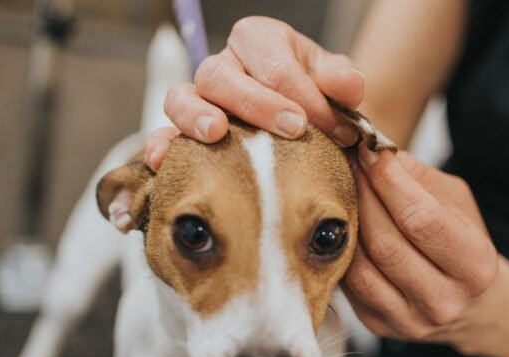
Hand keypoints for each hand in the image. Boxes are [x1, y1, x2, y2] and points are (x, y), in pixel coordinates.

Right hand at [145, 16, 365, 169]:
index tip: (334, 128)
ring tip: (216, 134)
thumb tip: (346, 85)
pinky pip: (163, 134)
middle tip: (292, 129)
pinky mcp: (185, 132)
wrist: (307, 126)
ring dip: (196, 117)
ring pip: (180, 97)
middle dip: (256, 103)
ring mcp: (199, 98)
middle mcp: (224, 64)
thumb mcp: (336, 85)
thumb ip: (343, 81)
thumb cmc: (317, 99)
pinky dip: (161, 147)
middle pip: (221, 74)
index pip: (274, 62)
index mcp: (259, 41)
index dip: (305, 96)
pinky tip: (163, 162)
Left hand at [342, 147, 499, 342]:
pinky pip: (349, 284)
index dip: (390, 182)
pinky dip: (343, 251)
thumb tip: (375, 153)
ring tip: (346, 193)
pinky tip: (346, 227)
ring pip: (361, 267)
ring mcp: (409, 320)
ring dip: (348, 223)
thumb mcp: (458, 205)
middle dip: (363, 196)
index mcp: (474, 267)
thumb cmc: (463, 244)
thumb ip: (420, 179)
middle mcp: (444, 301)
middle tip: (351, 166)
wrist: (471, 305)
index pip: (422, 220)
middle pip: (386, 243)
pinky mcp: (380, 326)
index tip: (371, 152)